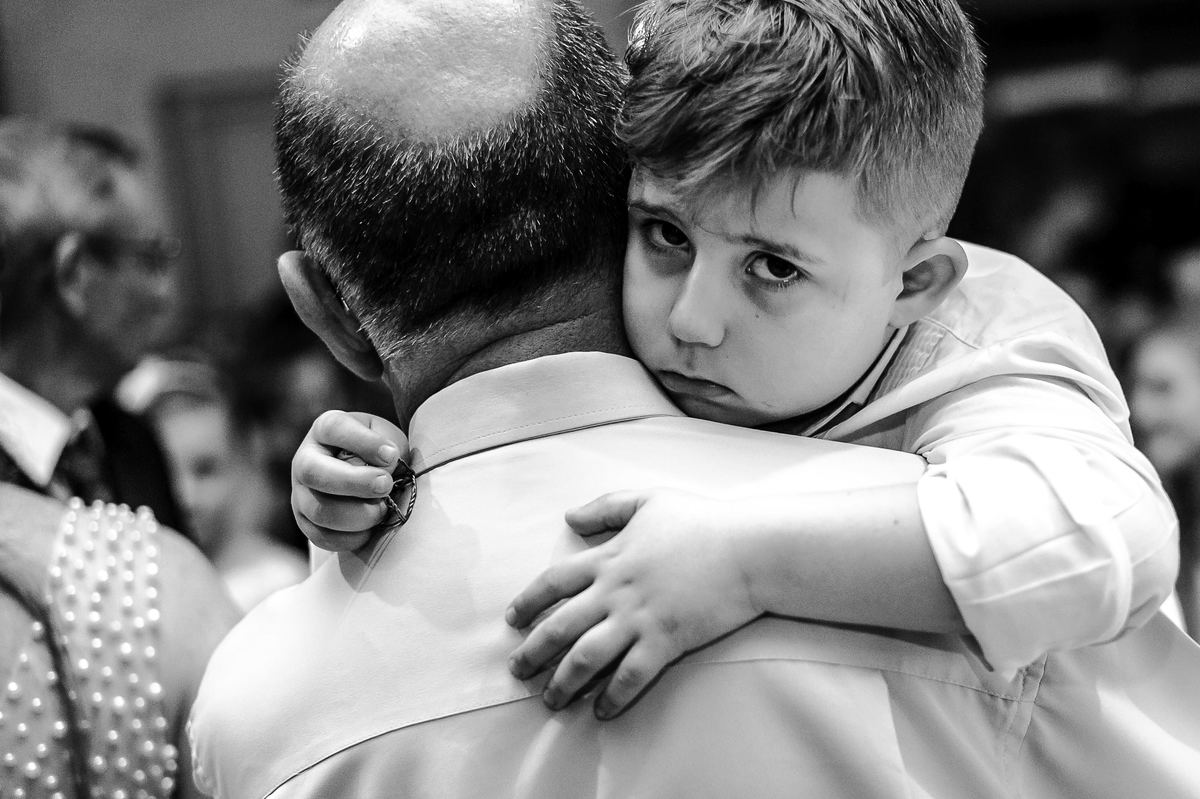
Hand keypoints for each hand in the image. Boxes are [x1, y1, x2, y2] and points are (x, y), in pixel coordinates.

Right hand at [291, 410, 407, 550]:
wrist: (370, 479)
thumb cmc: (380, 454)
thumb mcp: (388, 439)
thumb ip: (388, 448)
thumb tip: (384, 468)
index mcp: (325, 429)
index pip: (334, 428)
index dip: (364, 442)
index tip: (392, 455)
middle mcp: (305, 459)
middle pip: (314, 472)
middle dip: (354, 482)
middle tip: (385, 485)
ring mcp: (301, 493)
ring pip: (319, 510)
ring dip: (358, 514)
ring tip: (382, 509)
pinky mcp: (305, 522)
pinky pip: (322, 537)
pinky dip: (351, 537)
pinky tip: (371, 528)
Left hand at [506, 489, 760, 718]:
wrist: (747, 549)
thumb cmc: (701, 522)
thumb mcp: (648, 501)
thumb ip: (606, 507)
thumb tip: (569, 517)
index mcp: (608, 558)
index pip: (553, 582)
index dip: (528, 601)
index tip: (513, 620)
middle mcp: (615, 591)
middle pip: (560, 626)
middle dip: (533, 652)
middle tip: (517, 672)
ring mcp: (639, 618)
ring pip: (586, 657)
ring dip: (564, 682)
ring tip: (551, 700)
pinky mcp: (666, 641)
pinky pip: (631, 676)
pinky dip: (613, 697)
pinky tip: (601, 712)